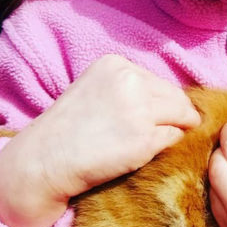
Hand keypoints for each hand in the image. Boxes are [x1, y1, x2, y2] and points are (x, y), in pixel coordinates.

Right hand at [0, 54, 199, 226]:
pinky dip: (168, 145)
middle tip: (172, 129)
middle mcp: (130, 82)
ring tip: (161, 140)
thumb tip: (172, 99)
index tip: (154, 115)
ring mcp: (139, 110)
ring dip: (178, 128)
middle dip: (178, 113)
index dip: (162, 100)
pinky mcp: (145, 139)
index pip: (159, 81)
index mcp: (116, 65)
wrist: (44, 161)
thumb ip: (129, 87)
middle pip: (176, 96)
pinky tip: (149, 152)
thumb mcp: (96, 89)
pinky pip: (174, 138)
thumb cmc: (68, 130)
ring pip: (183, 115)